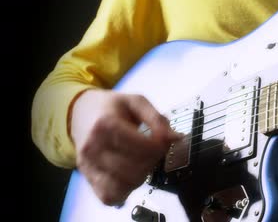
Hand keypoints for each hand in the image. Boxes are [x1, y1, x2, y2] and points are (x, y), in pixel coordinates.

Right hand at [70, 89, 182, 204]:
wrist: (80, 112)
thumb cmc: (112, 107)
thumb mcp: (136, 102)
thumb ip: (157, 118)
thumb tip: (176, 138)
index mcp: (106, 125)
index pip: (142, 147)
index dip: (160, 146)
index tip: (163, 140)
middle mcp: (94, 147)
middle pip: (135, 168)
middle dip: (152, 161)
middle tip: (154, 151)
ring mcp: (88, 165)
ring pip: (125, 185)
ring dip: (142, 176)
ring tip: (142, 161)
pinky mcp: (87, 178)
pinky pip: (109, 196)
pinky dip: (125, 190)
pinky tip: (130, 175)